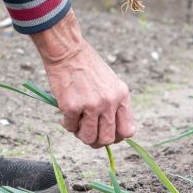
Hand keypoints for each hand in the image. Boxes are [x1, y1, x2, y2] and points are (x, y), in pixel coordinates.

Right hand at [30, 10, 135, 147]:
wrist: (68, 50)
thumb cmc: (87, 67)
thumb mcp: (111, 83)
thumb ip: (114, 105)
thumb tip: (111, 132)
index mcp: (122, 96)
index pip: (127, 131)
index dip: (117, 137)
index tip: (106, 133)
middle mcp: (110, 102)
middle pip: (108, 139)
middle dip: (97, 141)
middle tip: (88, 133)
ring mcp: (91, 105)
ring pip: (90, 138)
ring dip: (81, 135)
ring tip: (76, 125)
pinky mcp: (72, 106)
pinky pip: (71, 128)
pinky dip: (67, 125)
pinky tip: (65, 115)